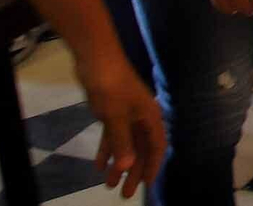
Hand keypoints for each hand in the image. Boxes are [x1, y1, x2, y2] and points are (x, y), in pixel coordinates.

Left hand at [72, 48, 165, 198]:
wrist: (96, 59)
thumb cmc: (111, 86)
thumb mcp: (115, 116)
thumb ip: (121, 142)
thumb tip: (127, 167)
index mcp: (150, 116)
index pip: (156, 146)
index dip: (152, 166)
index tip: (146, 185)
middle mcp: (141, 118)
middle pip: (140, 149)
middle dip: (133, 171)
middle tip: (125, 193)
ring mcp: (127, 115)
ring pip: (125, 145)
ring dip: (118, 164)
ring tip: (109, 184)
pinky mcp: (112, 112)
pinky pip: (113, 136)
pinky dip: (107, 150)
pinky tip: (98, 165)